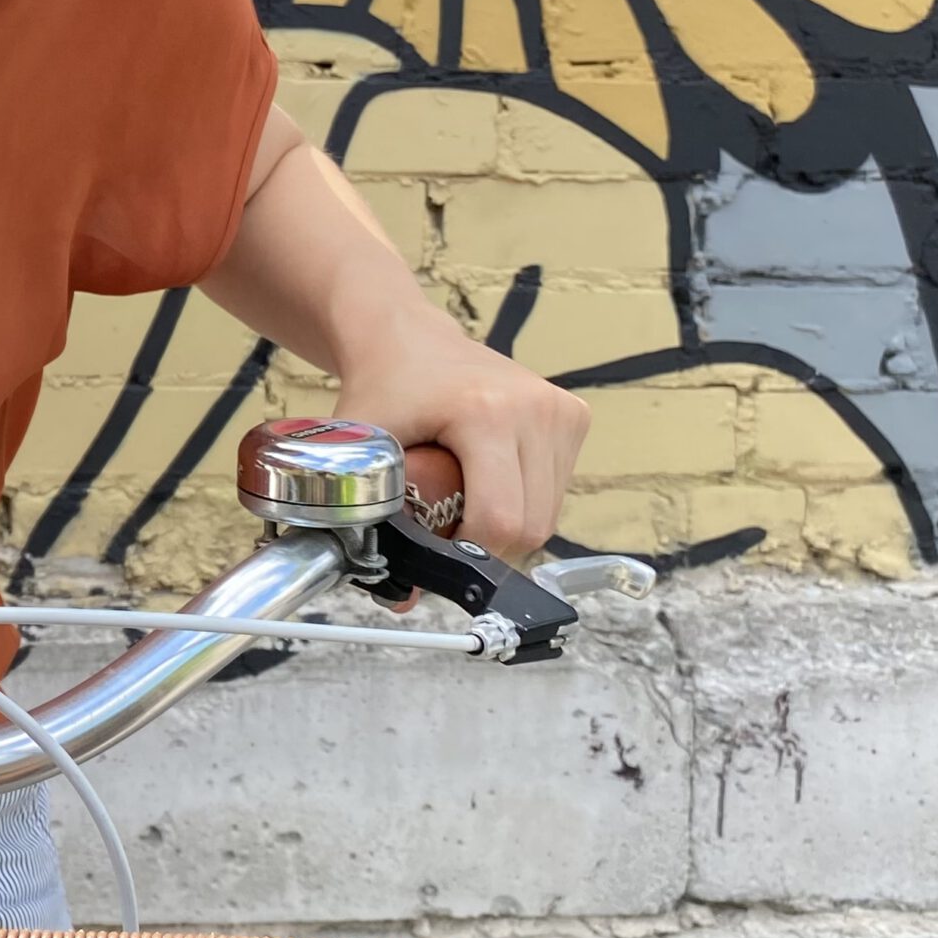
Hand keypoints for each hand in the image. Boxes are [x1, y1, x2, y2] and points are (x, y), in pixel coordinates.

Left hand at [335, 312, 590, 565]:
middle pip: (531, 524)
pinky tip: (489, 480)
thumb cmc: (381, 389)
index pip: (501, 518)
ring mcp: (561, 410)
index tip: (435, 548)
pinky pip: (557, 490)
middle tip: (445, 530)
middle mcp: (536, 408)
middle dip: (488, 547)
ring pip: (549, 513)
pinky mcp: (574, 415)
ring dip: (508, 527)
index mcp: (487, 412)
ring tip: (464, 501)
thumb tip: (401, 601)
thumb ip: (369, 522)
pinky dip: (524, 502)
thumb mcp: (363, 451)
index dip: (469, 552)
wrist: (408, 336)